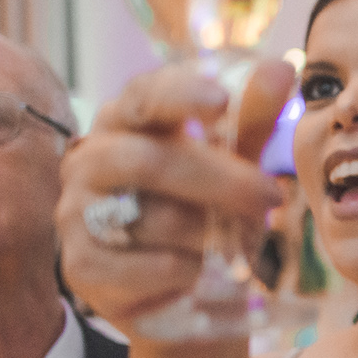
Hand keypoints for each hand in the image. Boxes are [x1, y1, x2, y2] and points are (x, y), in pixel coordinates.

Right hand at [56, 60, 291, 336]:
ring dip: (210, 234)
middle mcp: (90, 161)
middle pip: (148, 161)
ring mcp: (76, 213)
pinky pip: (146, 267)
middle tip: (271, 197)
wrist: (180, 290)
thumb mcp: (233, 164)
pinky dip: (188, 271)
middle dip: (219, 180)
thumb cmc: (204, 211)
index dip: (179, 95)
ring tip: (236, 244)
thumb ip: (251, 119)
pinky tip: (202, 272)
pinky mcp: (80, 267)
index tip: (220, 100)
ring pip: (152, 218)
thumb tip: (281, 67)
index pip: (143, 96)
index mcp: (126, 123)